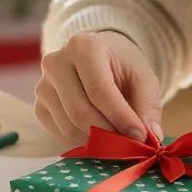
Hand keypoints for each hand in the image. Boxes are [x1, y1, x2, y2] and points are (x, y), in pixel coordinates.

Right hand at [35, 30, 163, 147]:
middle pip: (80, 112)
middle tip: (131, 145)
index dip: (120, 117)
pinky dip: (83, 143)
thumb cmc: (121, 66)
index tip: (141, 136)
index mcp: (83, 46)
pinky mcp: (39, 106)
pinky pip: (60, 134)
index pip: (99, 90)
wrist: (96, 59)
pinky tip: (100, 138)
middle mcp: (56, 63)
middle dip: (109, 134)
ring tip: (119, 142)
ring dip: (97, 142)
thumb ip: (148, 106)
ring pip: (69, 127)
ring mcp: (43, 86)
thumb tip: (152, 137)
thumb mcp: (143, 78)